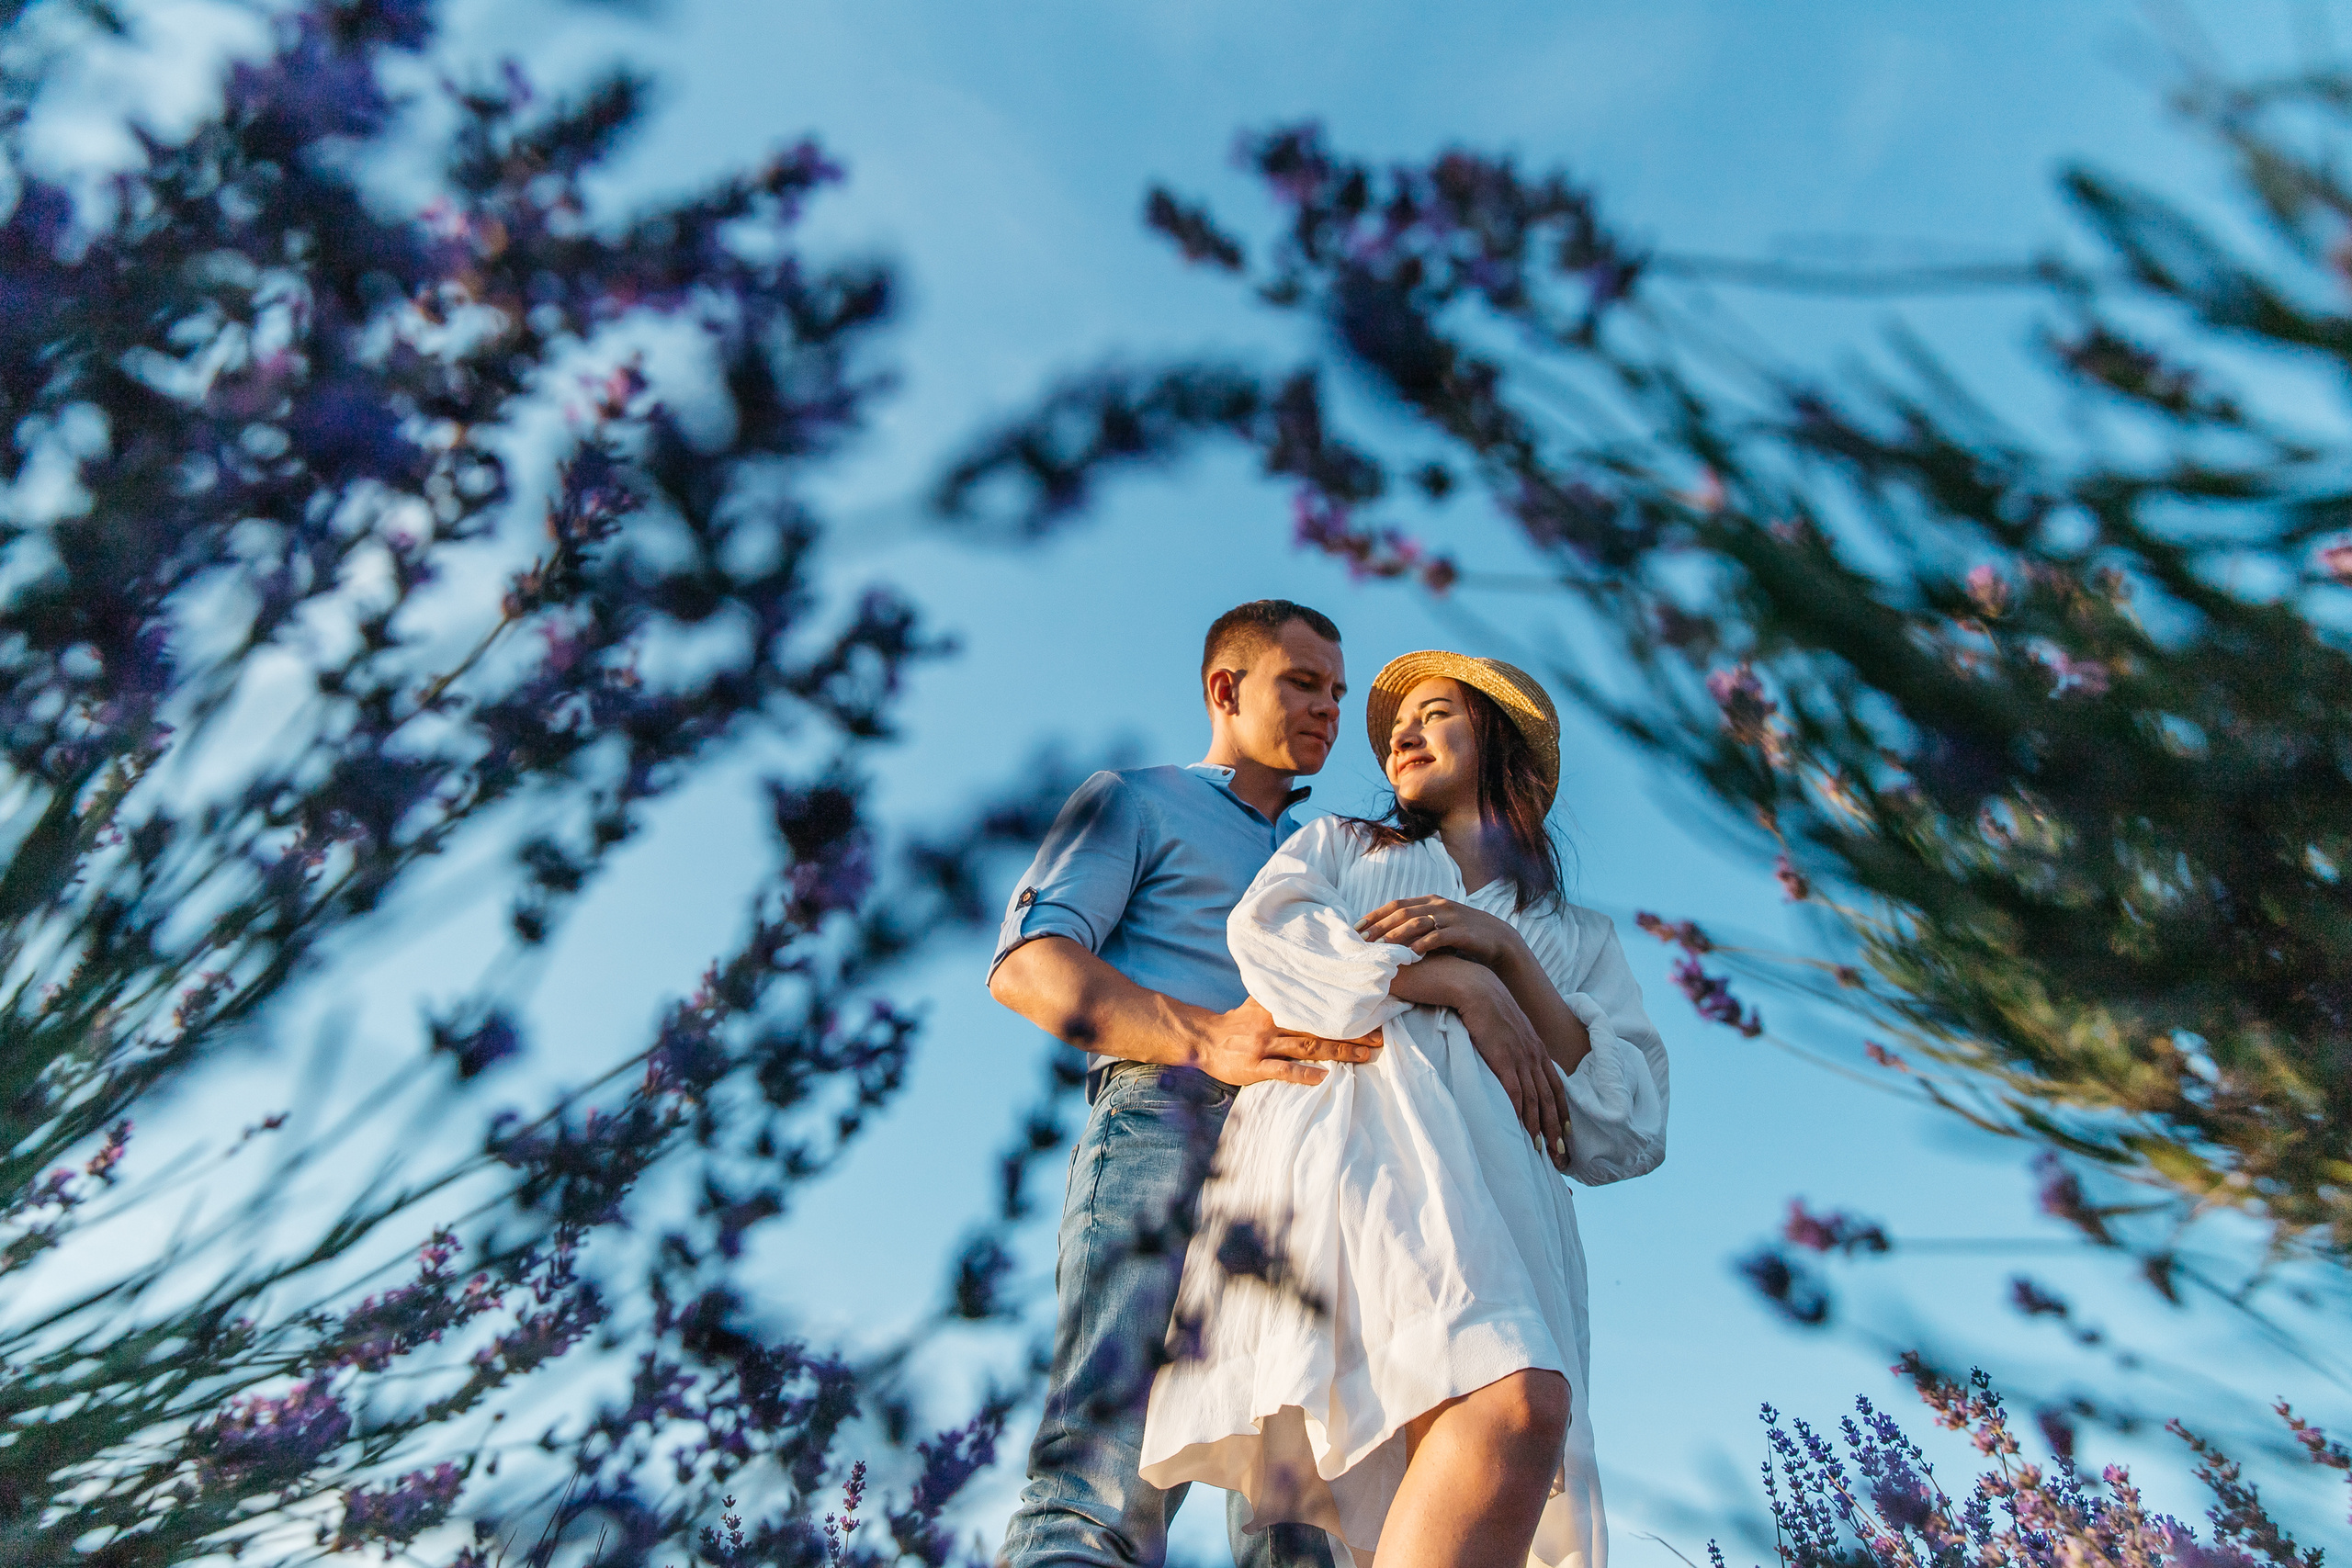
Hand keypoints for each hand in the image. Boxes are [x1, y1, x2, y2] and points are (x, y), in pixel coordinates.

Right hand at [1195, 996, 1381, 1087]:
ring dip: (1339, 1051)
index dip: (1345, 1012)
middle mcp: (1274, 1024)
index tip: (1372, 1014)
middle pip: (1319, 1027)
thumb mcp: (1257, 1003)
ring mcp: (1264, 1046)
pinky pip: (1283, 1070)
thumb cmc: (1234, 1024)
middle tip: (1380, 1038)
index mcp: (1277, 1008)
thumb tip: (1307, 986)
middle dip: (1352, 1033)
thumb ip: (1282, 998)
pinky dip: (1304, 1074)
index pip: (1317, 1008)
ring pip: (1307, 1047)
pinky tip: (1324, 1077)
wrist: (1203, 1039)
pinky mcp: (1255, 1067)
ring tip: (1365, 1055)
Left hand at [1357, 895, 1527, 969]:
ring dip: (1395, 934)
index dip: (1375, 914)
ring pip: (1417, 922)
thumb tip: (1388, 936)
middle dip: (1380, 925)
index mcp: (1430, 901)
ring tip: (1379, 947)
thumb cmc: (1463, 935)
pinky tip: (1410, 954)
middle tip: (1361, 939)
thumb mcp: (1439, 925)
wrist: (1498, 940)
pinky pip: (1438, 936)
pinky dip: (1423, 944)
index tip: (1356, 927)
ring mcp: (1450, 917)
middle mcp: (1438, 905)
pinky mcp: (1461, 932)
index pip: (1396, 904)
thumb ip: (1419, 926)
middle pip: (1402, 912)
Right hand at [1452, 969, 1571, 1172]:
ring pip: (1536, 1100)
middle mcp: (1534, 1054)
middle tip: (1563, 1158)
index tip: (1566, 1135)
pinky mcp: (1503, 1057)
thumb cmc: (1482, 1003)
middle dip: (1557, 1130)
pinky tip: (1522, 1132)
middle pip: (1550, 1099)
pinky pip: (1515, 1092)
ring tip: (1544, 1153)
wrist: (1472, 984)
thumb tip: (1505, 1060)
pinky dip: (1521, 1114)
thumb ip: (1510, 1044)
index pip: (1555, 1086)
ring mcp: (1520, 1056)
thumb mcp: (1504, 1026)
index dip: (1561, 1112)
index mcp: (1536, 1047)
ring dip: (1540, 1129)